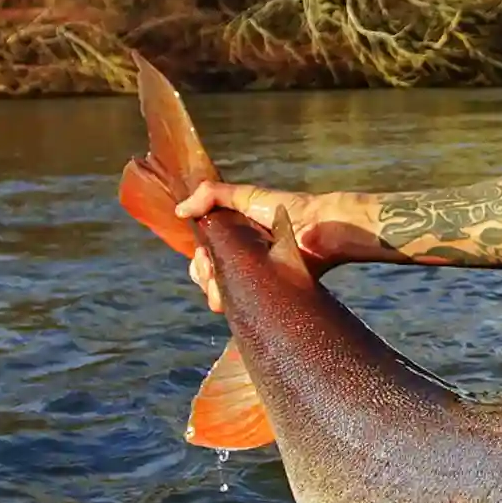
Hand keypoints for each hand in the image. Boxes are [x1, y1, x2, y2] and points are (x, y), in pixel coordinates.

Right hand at [173, 184, 368, 312]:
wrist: (321, 229)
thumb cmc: (287, 209)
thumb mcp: (246, 196)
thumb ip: (212, 195)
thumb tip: (180, 211)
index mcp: (234, 240)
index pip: (204, 257)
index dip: (198, 261)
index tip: (204, 257)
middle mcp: (243, 261)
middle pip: (209, 278)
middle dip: (203, 277)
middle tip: (211, 272)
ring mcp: (256, 279)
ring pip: (222, 294)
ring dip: (213, 294)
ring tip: (219, 290)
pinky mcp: (271, 295)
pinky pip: (244, 308)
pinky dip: (230, 306)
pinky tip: (228, 303)